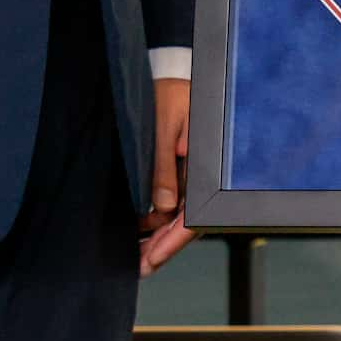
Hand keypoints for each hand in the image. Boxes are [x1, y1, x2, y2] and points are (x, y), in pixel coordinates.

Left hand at [141, 74, 195, 276]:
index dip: (172, 240)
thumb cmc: (171, 93)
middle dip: (162, 246)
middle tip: (137, 267)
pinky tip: (139, 230)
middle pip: (186, 220)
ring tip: (133, 254)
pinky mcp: (184, 170)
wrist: (175, 73)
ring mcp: (194, 173)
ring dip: (157, 235)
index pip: (194, 212)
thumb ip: (160, 165)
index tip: (151, 259)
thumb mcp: (162, 125)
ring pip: (178, 214)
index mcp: (207, 162)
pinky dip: (156, 218)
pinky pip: (173, 200)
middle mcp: (203, 172)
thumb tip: (160, 207)